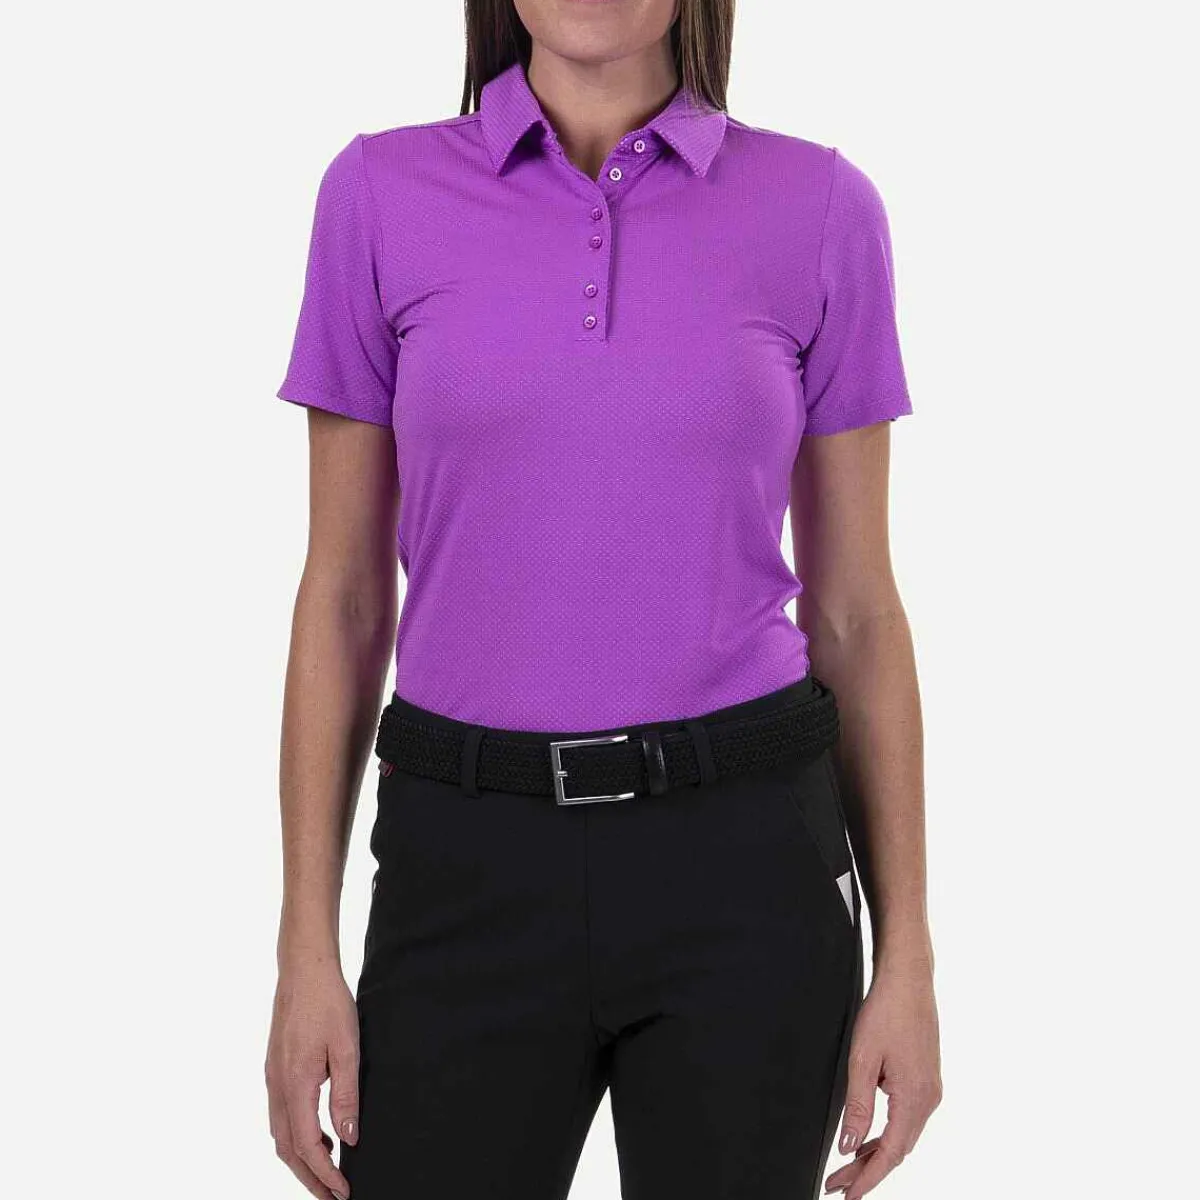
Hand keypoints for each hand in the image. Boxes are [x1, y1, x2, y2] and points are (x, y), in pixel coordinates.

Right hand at [265, 961, 360, 1199]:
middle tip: (332, 1197)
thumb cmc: (328, 1002)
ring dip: (301, 1159)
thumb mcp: (347, 1047)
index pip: (307, 1146)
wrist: (304, 969)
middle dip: (309, 1178)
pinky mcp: (275, 1068)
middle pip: (287, 1149)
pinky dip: (297, 1135)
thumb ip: (346, 1095)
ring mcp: (272, 1077)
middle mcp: (276, 1086)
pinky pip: (281, 1115)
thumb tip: (349, 1138)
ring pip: (281, 1134)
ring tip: (329, 1171)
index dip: (325, 1174)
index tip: (344, 1191)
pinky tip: (320, 1132)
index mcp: (295, 1084)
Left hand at [824, 959, 941, 1198]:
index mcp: (915, 1098)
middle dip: (867, 1170)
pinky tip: (866, 1137)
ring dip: (875, 1152)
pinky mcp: (924, 1079)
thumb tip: (849, 1145)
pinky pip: (904, 1118)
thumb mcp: (863, 1059)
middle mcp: (928, 1099)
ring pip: (901, 1135)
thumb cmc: (887, 1011)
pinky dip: (885, 1133)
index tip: (847, 1195)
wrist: (908, 979)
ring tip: (846, 1167)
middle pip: (897, 1149)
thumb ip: (857, 1106)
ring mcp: (929, 1089)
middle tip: (837, 1184)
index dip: (868, 1178)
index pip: (890, 1154)